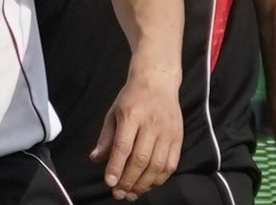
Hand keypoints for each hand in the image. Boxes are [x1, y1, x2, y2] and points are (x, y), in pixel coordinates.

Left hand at [91, 69, 181, 200]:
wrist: (157, 81)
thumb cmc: (131, 98)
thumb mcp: (113, 112)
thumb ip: (106, 137)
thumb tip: (96, 159)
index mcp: (131, 116)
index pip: (123, 147)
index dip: (116, 167)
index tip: (110, 183)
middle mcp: (151, 124)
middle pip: (141, 159)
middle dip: (129, 180)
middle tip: (119, 194)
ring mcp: (168, 132)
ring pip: (158, 165)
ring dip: (144, 183)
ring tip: (132, 193)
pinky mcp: (179, 137)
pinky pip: (171, 163)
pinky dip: (160, 178)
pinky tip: (149, 184)